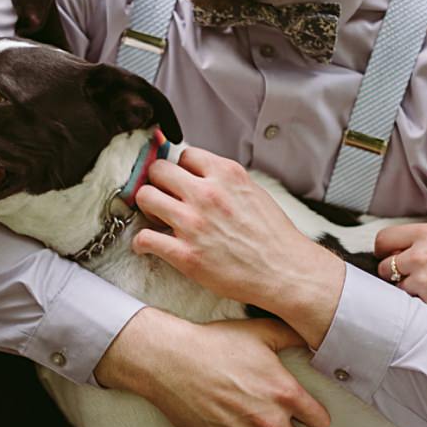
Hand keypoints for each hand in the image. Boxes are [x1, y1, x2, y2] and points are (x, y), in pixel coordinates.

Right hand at [95, 308, 329, 426]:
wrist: (171, 359)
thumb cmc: (215, 343)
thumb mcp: (259, 332)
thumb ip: (291, 337)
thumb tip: (311, 339)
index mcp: (284, 394)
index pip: (319, 422)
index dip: (315, 415)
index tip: (307, 412)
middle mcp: (267, 421)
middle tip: (279, 420)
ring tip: (248, 418)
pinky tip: (222, 417)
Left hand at [132, 148, 344, 344]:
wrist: (285, 271)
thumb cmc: (273, 236)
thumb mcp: (254, 191)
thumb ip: (225, 180)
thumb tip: (203, 174)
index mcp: (225, 175)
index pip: (184, 155)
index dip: (181, 169)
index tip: (180, 180)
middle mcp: (206, 195)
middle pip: (158, 171)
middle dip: (158, 182)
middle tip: (164, 197)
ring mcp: (193, 224)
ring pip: (145, 197)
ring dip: (147, 207)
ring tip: (157, 218)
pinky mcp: (185, 254)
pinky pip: (145, 238)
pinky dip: (142, 242)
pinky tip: (149, 245)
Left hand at [373, 223, 426, 317]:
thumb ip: (425, 241)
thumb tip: (401, 251)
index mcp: (426, 233)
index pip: (383, 240)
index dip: (383, 251)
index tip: (387, 256)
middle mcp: (420, 255)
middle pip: (383, 267)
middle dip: (393, 273)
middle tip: (411, 275)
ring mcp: (424, 280)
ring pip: (398, 288)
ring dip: (409, 289)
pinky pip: (415, 304)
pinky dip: (423, 303)